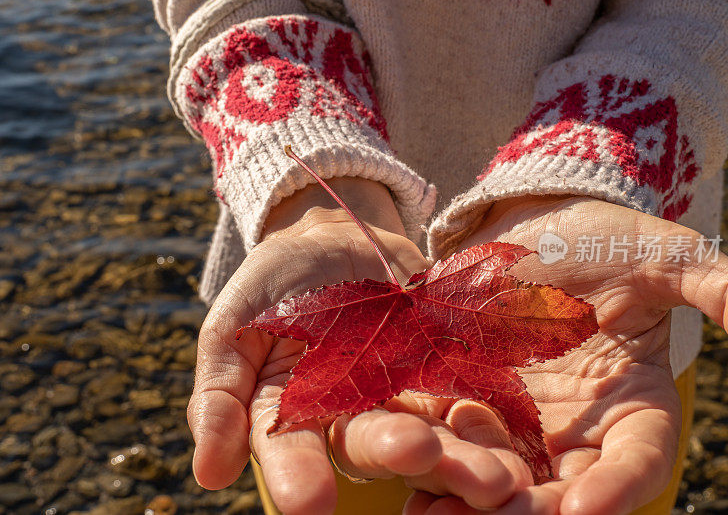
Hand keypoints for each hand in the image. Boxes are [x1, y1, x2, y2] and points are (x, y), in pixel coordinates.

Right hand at [190, 177, 541, 513]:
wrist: (332, 238)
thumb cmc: (272, 286)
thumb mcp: (233, 328)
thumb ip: (219, 395)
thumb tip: (207, 475)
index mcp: (293, 415)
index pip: (291, 450)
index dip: (298, 476)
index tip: (310, 504)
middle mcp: (352, 416)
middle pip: (373, 443)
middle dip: (399, 453)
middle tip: (423, 457)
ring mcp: (403, 393)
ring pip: (433, 428)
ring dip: (463, 454)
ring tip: (497, 477)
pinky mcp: (444, 365)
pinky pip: (470, 389)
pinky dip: (494, 411)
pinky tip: (520, 433)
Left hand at [408, 195, 727, 514]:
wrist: (532, 223)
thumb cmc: (608, 241)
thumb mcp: (668, 260)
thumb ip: (724, 293)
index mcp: (634, 407)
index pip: (635, 462)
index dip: (617, 488)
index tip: (589, 510)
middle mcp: (574, 430)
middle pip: (558, 488)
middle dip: (530, 509)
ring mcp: (515, 420)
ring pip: (496, 473)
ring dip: (467, 496)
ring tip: (434, 513)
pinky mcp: (460, 396)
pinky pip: (442, 434)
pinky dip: (423, 454)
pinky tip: (399, 463)